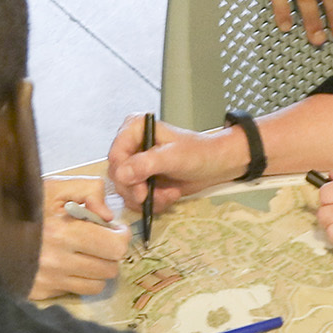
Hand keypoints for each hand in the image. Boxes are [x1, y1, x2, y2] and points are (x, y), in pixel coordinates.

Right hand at [32, 177, 127, 299]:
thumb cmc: (23, 203)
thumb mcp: (55, 185)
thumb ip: (89, 190)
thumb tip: (108, 216)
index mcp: (64, 232)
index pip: (115, 246)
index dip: (120, 235)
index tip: (113, 228)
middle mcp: (59, 262)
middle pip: (110, 268)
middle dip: (110, 252)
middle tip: (100, 239)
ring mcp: (50, 280)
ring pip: (97, 284)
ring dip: (98, 268)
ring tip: (85, 252)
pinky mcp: (42, 293)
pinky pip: (77, 291)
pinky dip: (80, 279)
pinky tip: (70, 264)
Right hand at [106, 116, 252, 216]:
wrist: (216, 165)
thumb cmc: (199, 153)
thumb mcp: (174, 157)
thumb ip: (147, 164)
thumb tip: (122, 174)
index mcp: (134, 129)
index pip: (115, 156)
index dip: (125, 176)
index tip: (140, 190)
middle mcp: (131, 145)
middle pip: (118, 177)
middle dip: (138, 191)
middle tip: (155, 195)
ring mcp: (136, 164)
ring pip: (126, 191)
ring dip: (148, 199)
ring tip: (169, 194)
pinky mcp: (142, 180)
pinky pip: (136, 199)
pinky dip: (152, 202)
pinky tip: (169, 195)